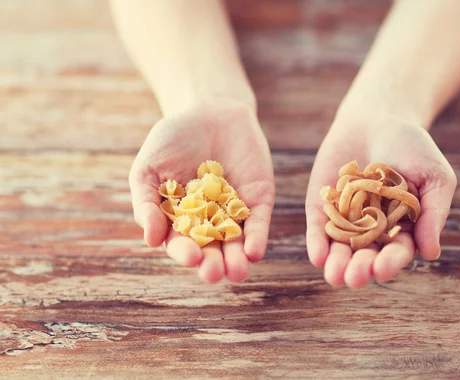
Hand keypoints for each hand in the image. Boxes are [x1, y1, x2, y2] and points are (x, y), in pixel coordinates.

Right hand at [129, 101, 274, 282]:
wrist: (208, 111)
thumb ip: (147, 204)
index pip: (181, 244)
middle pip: (211, 251)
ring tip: (237, 272)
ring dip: (237, 260)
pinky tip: (255, 252)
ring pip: (236, 244)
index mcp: (179, 221)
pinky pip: (258, 223)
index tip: (191, 257)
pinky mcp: (258, 201)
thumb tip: (151, 240)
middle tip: (213, 273)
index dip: (185, 253)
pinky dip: (257, 238)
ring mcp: (235, 213)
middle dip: (212, 264)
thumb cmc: (171, 141)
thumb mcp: (148, 169)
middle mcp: (208, 224)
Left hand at [305, 112, 456, 287]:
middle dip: (361, 268)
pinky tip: (317, 256)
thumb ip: (432, 212)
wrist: (378, 117)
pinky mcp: (321, 207)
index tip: (382, 269)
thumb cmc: (413, 147)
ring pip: (340, 248)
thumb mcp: (434, 177)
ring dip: (337, 264)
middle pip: (366, 255)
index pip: (397, 251)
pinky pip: (318, 228)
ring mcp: (344, 220)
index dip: (391, 262)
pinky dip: (317, 243)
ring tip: (335, 276)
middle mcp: (372, 231)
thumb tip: (431, 253)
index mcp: (402, 228)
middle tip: (355, 277)